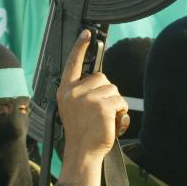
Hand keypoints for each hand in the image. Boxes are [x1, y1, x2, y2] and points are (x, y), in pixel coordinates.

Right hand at [56, 30, 128, 164]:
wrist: (82, 152)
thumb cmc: (80, 132)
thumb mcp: (73, 108)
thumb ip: (81, 91)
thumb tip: (98, 79)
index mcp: (66, 91)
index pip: (73, 63)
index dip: (80, 47)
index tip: (86, 33)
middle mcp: (74, 92)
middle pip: (101, 77)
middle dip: (106, 91)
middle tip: (100, 110)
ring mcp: (88, 99)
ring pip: (113, 89)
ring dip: (114, 102)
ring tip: (105, 117)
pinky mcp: (102, 106)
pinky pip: (120, 101)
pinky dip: (120, 111)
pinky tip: (112, 121)